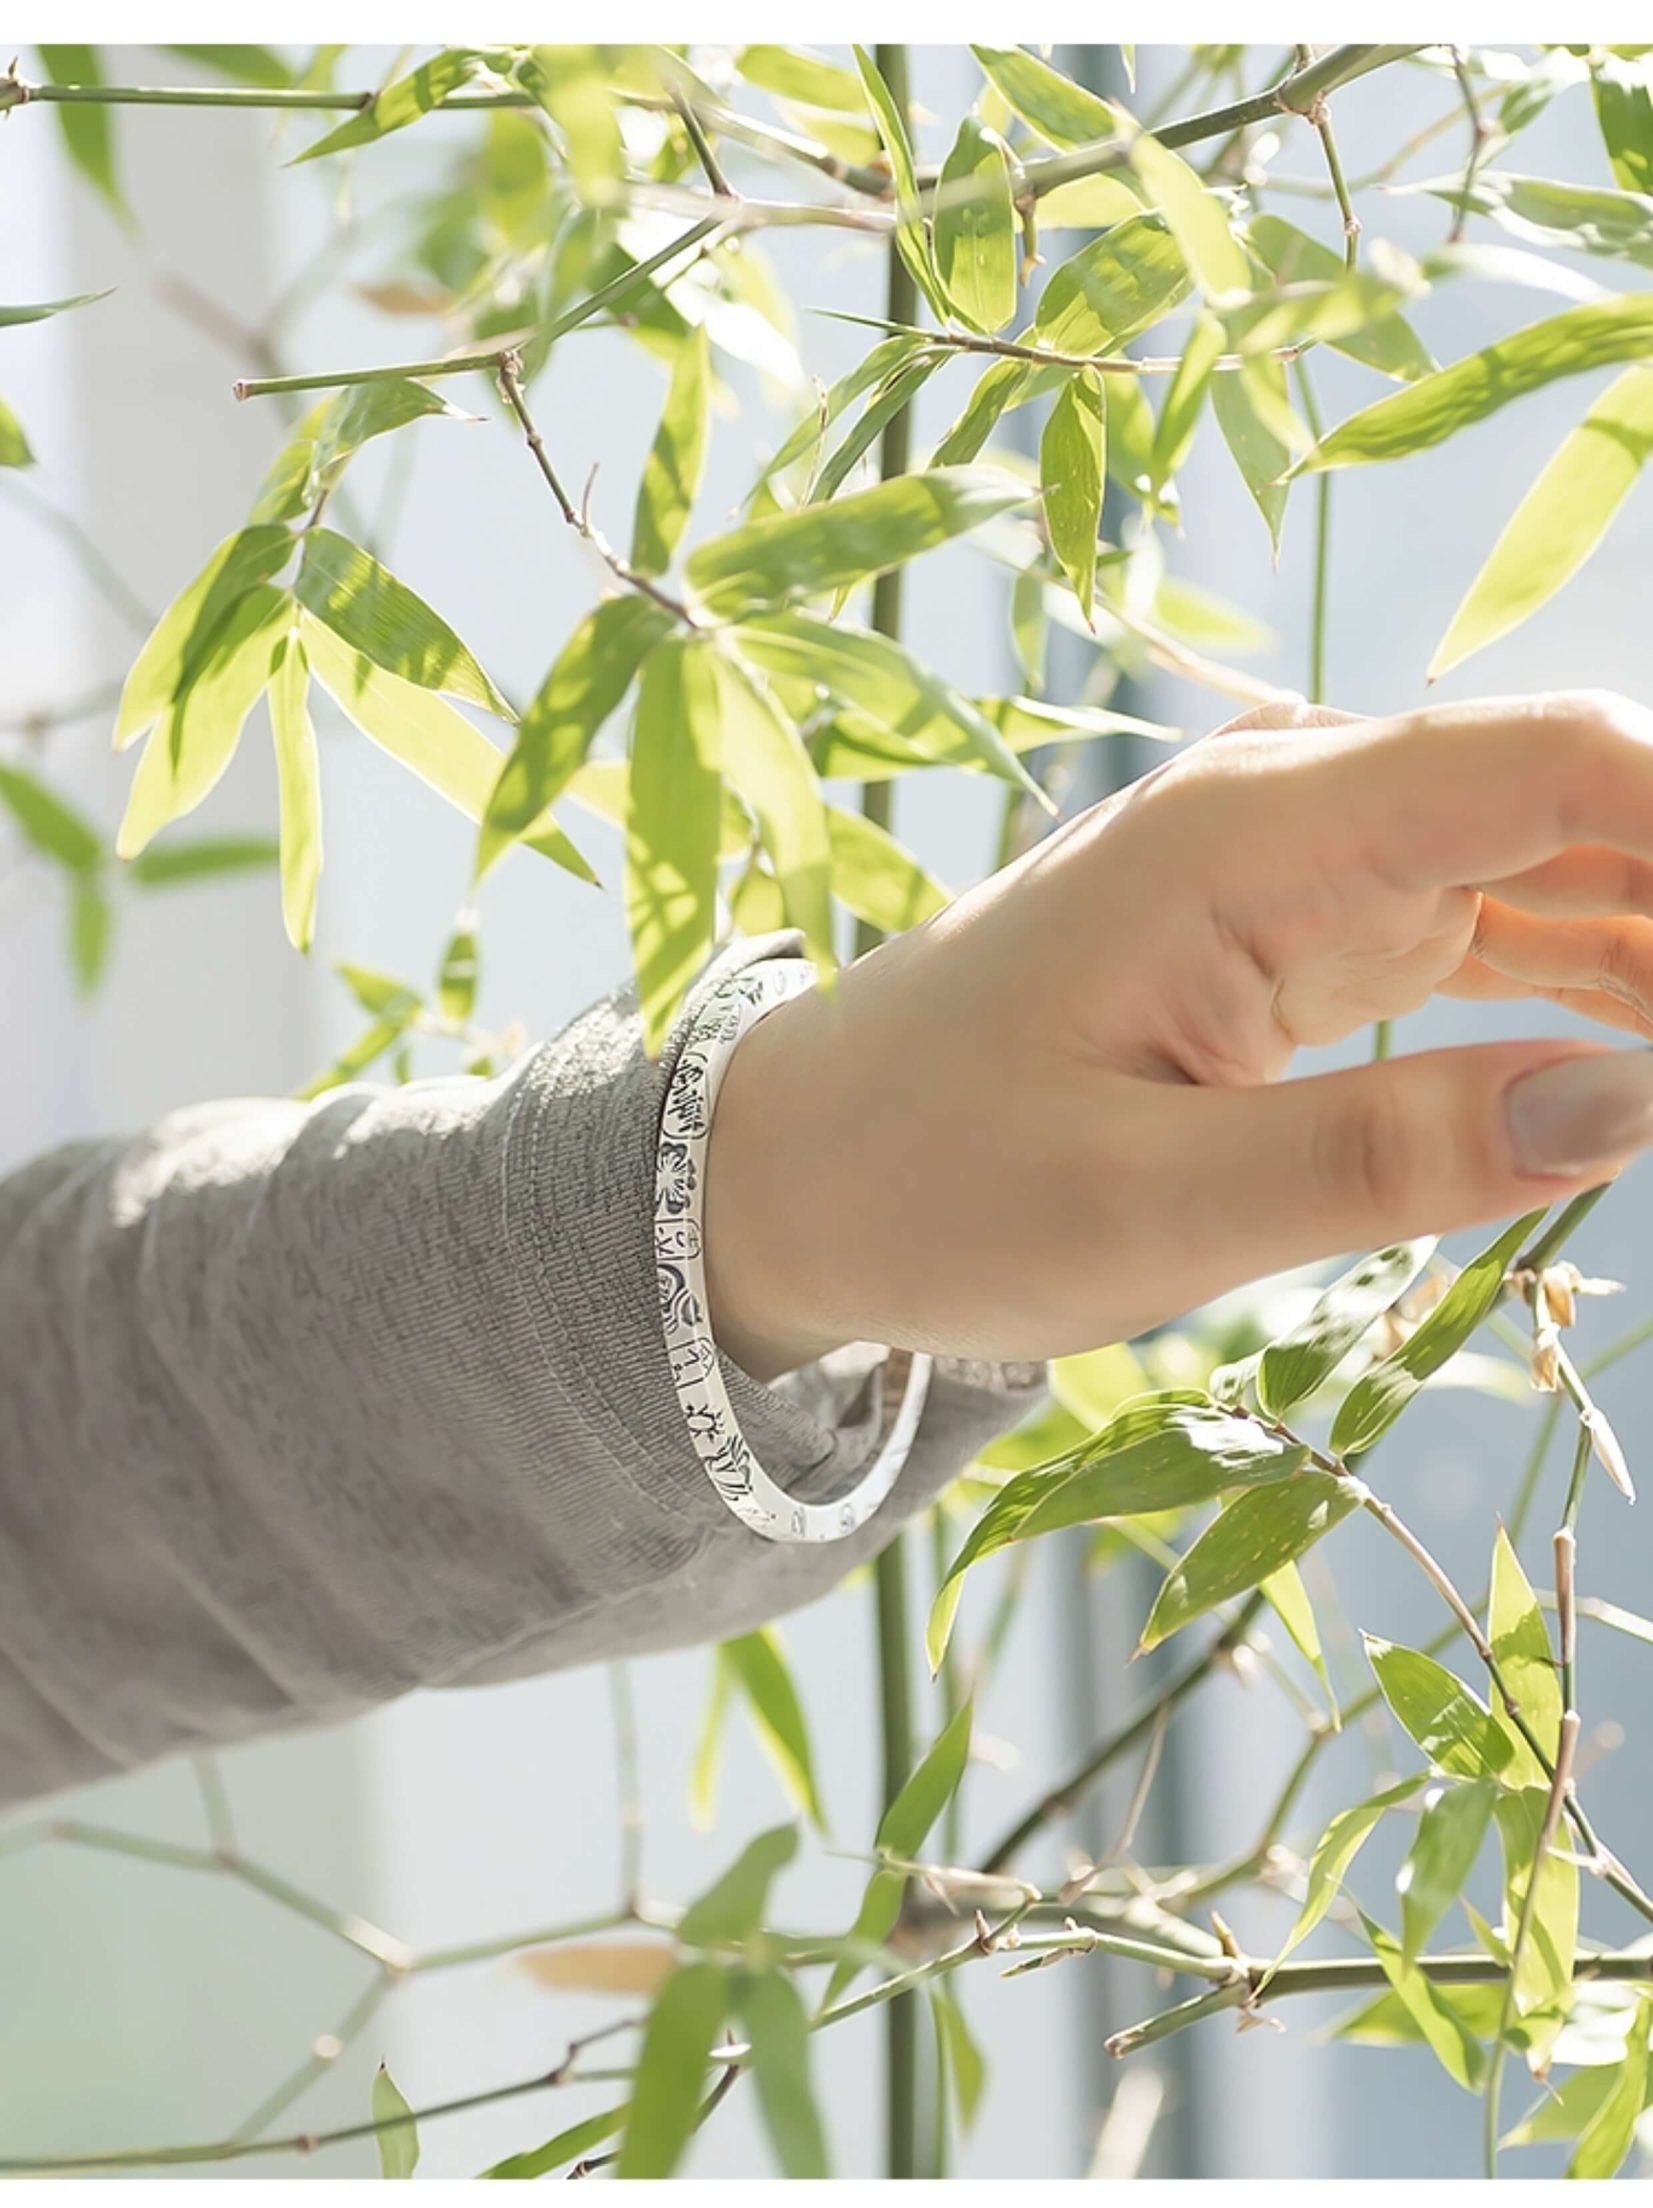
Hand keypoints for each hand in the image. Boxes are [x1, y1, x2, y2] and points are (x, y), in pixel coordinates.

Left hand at [705, 692, 1652, 1377]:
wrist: (789, 1178)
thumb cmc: (930, 1186)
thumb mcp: (1148, 1207)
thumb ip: (1389, 1156)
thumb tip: (1634, 1107)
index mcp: (1253, 834)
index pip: (1561, 764)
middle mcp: (1298, 817)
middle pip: (1590, 800)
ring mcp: (1311, 874)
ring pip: (1566, 869)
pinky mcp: (1311, 944)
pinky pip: (1506, 935)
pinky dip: (1610, 990)